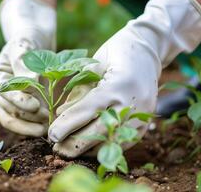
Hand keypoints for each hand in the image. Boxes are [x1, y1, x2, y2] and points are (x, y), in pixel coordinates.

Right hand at [0, 0, 55, 136]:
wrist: (36, 35)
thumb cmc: (28, 37)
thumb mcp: (24, 46)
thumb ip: (23, 63)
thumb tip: (30, 83)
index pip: (4, 98)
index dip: (19, 104)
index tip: (36, 106)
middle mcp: (4, 93)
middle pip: (10, 114)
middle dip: (28, 120)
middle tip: (47, 122)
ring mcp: (17, 100)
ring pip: (20, 121)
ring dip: (33, 126)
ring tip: (50, 127)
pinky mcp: (31, 104)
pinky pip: (32, 119)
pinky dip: (40, 123)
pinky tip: (53, 124)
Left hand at [48, 0, 200, 157]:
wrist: (148, 51)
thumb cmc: (116, 53)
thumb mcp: (93, 65)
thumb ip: (79, 90)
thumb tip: (59, 115)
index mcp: (118, 84)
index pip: (87, 111)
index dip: (67, 125)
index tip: (51, 135)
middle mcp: (133, 103)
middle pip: (99, 132)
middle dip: (75, 145)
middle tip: (56, 149)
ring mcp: (141, 116)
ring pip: (110, 142)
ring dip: (88, 150)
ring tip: (68, 150)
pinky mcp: (144, 125)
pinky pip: (122, 144)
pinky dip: (103, 148)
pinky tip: (87, 149)